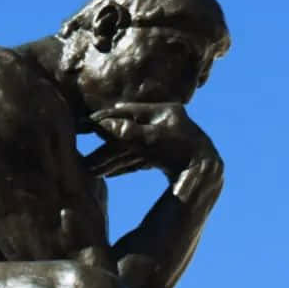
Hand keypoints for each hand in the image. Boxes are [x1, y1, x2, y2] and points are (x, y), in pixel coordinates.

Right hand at [85, 102, 219, 180]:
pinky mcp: (170, 156)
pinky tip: (109, 174)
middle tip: (83, 157)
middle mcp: (166, 122)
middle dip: (104, 148)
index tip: (82, 125)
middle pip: (126, 133)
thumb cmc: (179, 153)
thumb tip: (100, 125)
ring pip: (132, 147)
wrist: (206, 174)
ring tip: (91, 171)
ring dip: (111, 159)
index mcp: (163, 112)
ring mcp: (168, 139)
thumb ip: (126, 132)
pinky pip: (141, 158)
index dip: (103, 120)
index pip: (125, 113)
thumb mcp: (149, 141)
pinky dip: (125, 165)